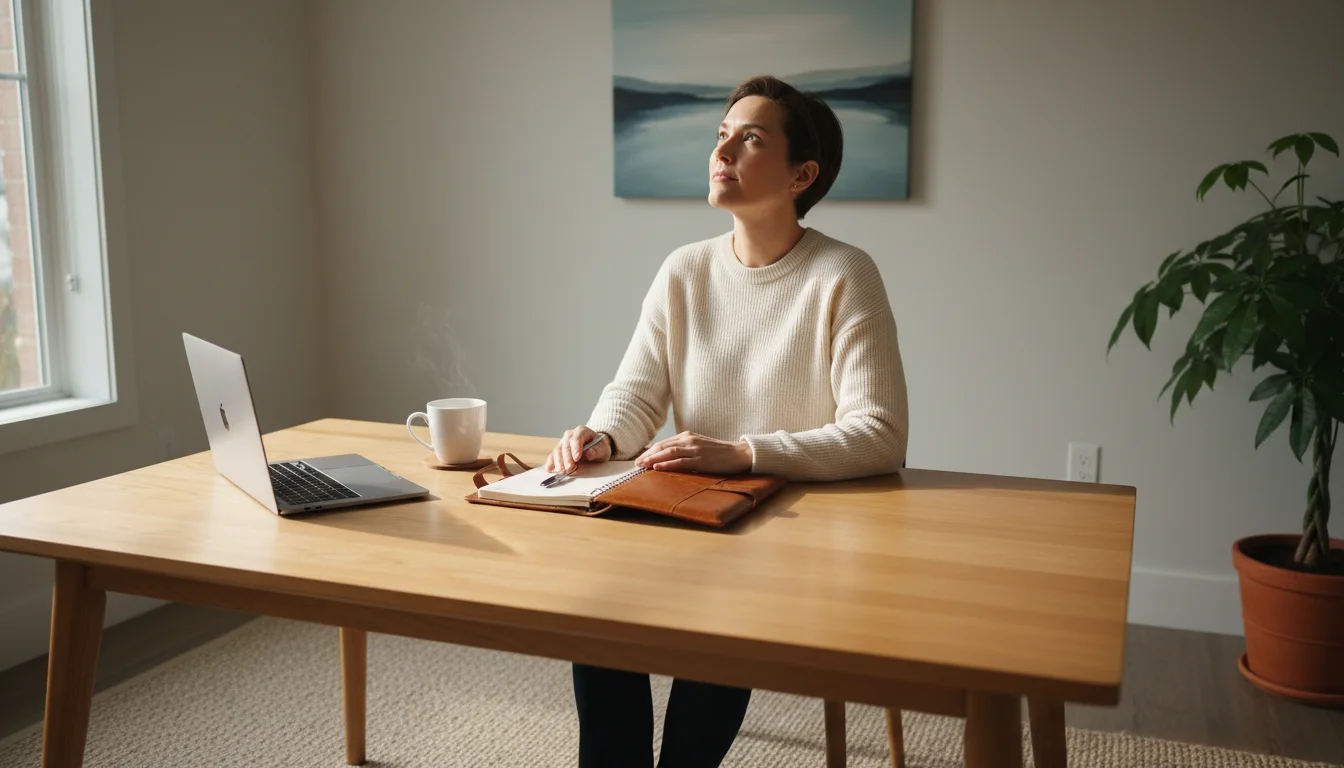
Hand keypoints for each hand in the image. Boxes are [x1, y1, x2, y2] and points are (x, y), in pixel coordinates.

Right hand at [545, 426, 612, 473]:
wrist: (596, 447)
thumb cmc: (599, 447)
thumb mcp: (603, 449)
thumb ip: (596, 451)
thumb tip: (589, 454)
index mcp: (582, 431)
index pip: (576, 438)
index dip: (576, 448)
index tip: (577, 458)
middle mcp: (570, 435)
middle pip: (566, 445)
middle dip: (567, 458)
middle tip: (569, 468)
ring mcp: (563, 442)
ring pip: (557, 450)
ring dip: (558, 461)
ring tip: (562, 471)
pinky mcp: (558, 451)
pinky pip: (552, 456)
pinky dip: (550, 463)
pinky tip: (550, 469)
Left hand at [635, 431, 751, 473]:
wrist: (739, 454)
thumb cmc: (719, 452)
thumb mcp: (699, 446)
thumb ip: (684, 449)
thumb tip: (667, 458)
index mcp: (687, 436)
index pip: (663, 443)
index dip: (650, 451)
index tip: (639, 458)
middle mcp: (689, 440)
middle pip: (663, 446)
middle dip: (647, 455)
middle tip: (636, 464)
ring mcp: (695, 449)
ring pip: (669, 453)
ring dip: (653, 459)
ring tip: (641, 466)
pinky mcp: (701, 460)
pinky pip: (680, 461)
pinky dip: (667, 464)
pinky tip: (657, 468)